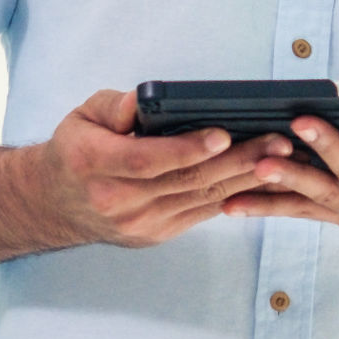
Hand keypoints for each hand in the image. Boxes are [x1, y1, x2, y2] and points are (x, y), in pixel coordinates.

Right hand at [39, 87, 286, 245]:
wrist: (56, 204)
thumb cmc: (75, 151)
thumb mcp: (82, 116)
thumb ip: (113, 107)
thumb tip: (142, 104)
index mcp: (93, 165)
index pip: (146, 160)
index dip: (187, 149)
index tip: (222, 135)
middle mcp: (116, 201)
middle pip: (185, 181)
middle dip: (237, 161)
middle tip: (276, 142)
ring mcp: (139, 224)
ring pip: (201, 199)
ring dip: (246, 178)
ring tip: (282, 157)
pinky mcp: (156, 235)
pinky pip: (201, 213)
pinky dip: (235, 195)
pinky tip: (262, 178)